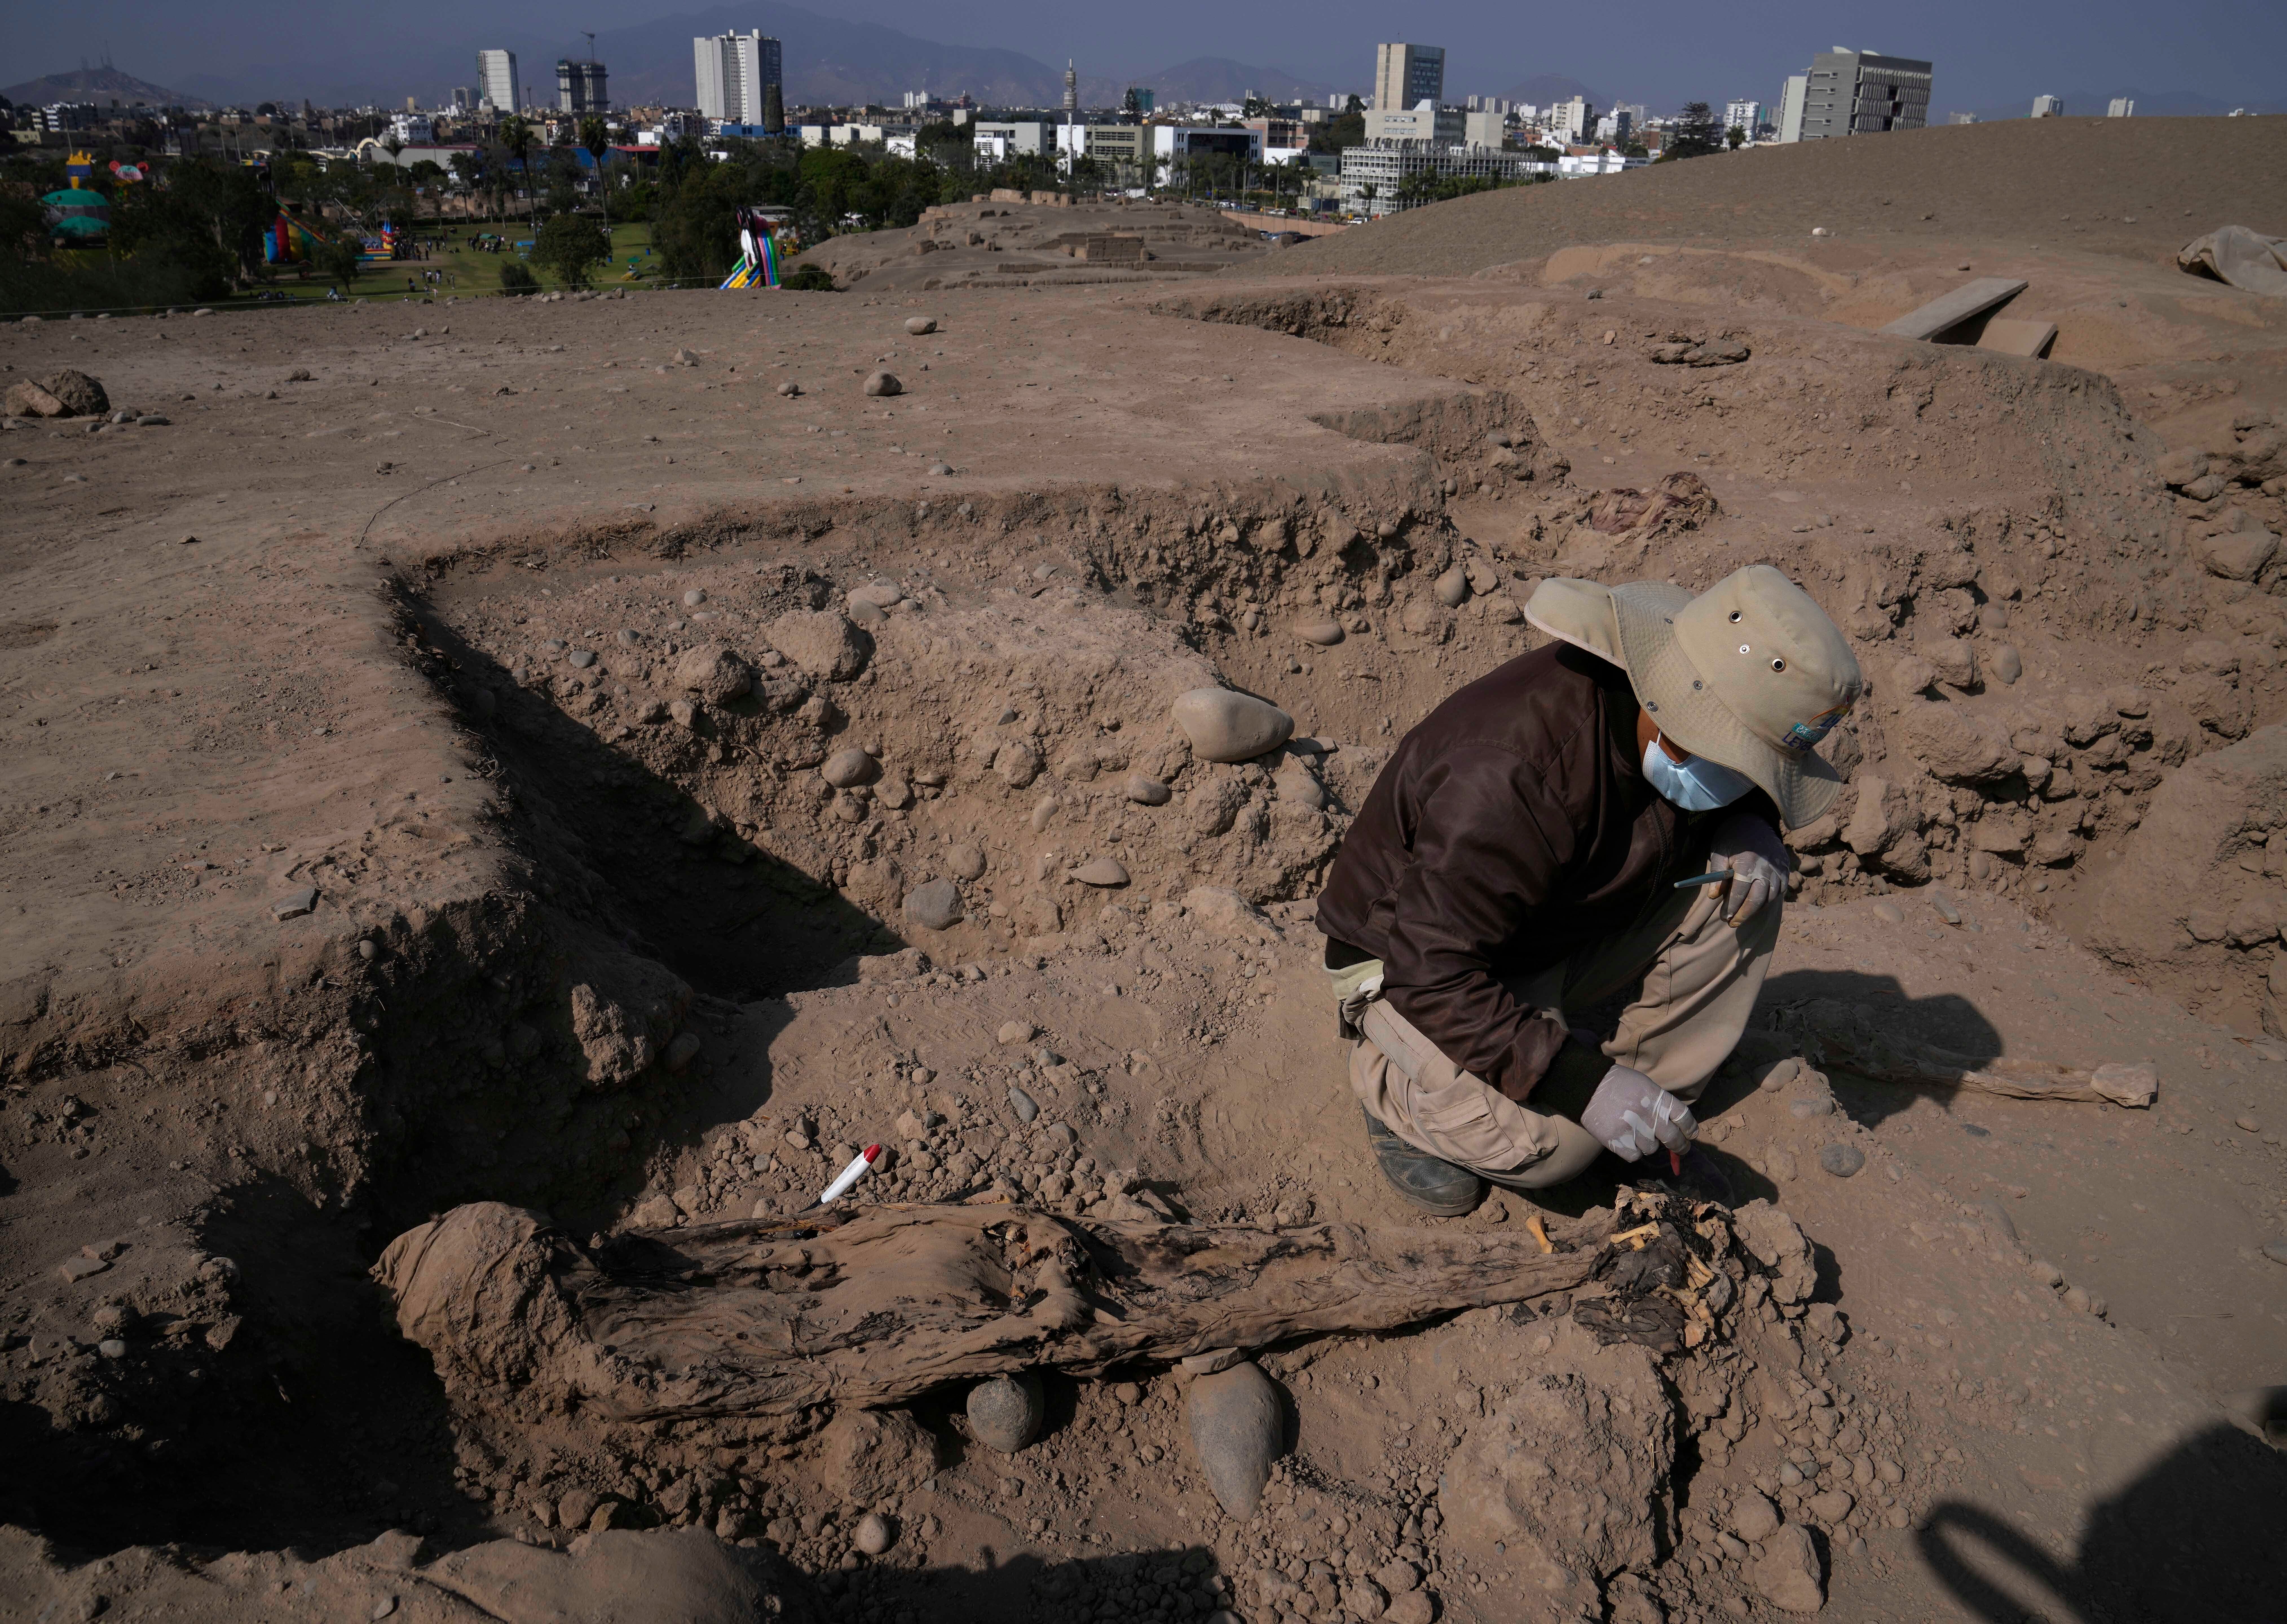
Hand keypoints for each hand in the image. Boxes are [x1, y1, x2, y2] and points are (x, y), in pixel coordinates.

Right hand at [1580, 1063, 1696, 1161]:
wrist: (1588, 1085)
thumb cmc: (1619, 1084)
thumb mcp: (1645, 1085)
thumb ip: (1660, 1104)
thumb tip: (1676, 1127)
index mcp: (1657, 1097)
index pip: (1684, 1118)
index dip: (1690, 1130)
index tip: (1690, 1135)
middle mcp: (1648, 1113)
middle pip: (1673, 1138)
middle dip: (1680, 1147)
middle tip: (1680, 1149)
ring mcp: (1632, 1128)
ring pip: (1652, 1149)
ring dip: (1648, 1145)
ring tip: (1638, 1135)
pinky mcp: (1617, 1140)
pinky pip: (1634, 1156)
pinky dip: (1632, 1151)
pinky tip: (1627, 1142)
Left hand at [1706, 810, 1789, 926]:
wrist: (1754, 820)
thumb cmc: (1732, 837)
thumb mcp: (1718, 851)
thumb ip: (1716, 875)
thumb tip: (1713, 896)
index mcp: (1747, 863)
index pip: (1740, 893)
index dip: (1732, 907)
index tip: (1725, 917)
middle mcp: (1766, 868)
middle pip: (1757, 899)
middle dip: (1744, 914)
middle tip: (1733, 923)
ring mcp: (1778, 869)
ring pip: (1770, 897)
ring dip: (1757, 909)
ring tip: (1743, 915)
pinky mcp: (1785, 869)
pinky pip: (1780, 890)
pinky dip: (1769, 900)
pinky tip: (1758, 904)